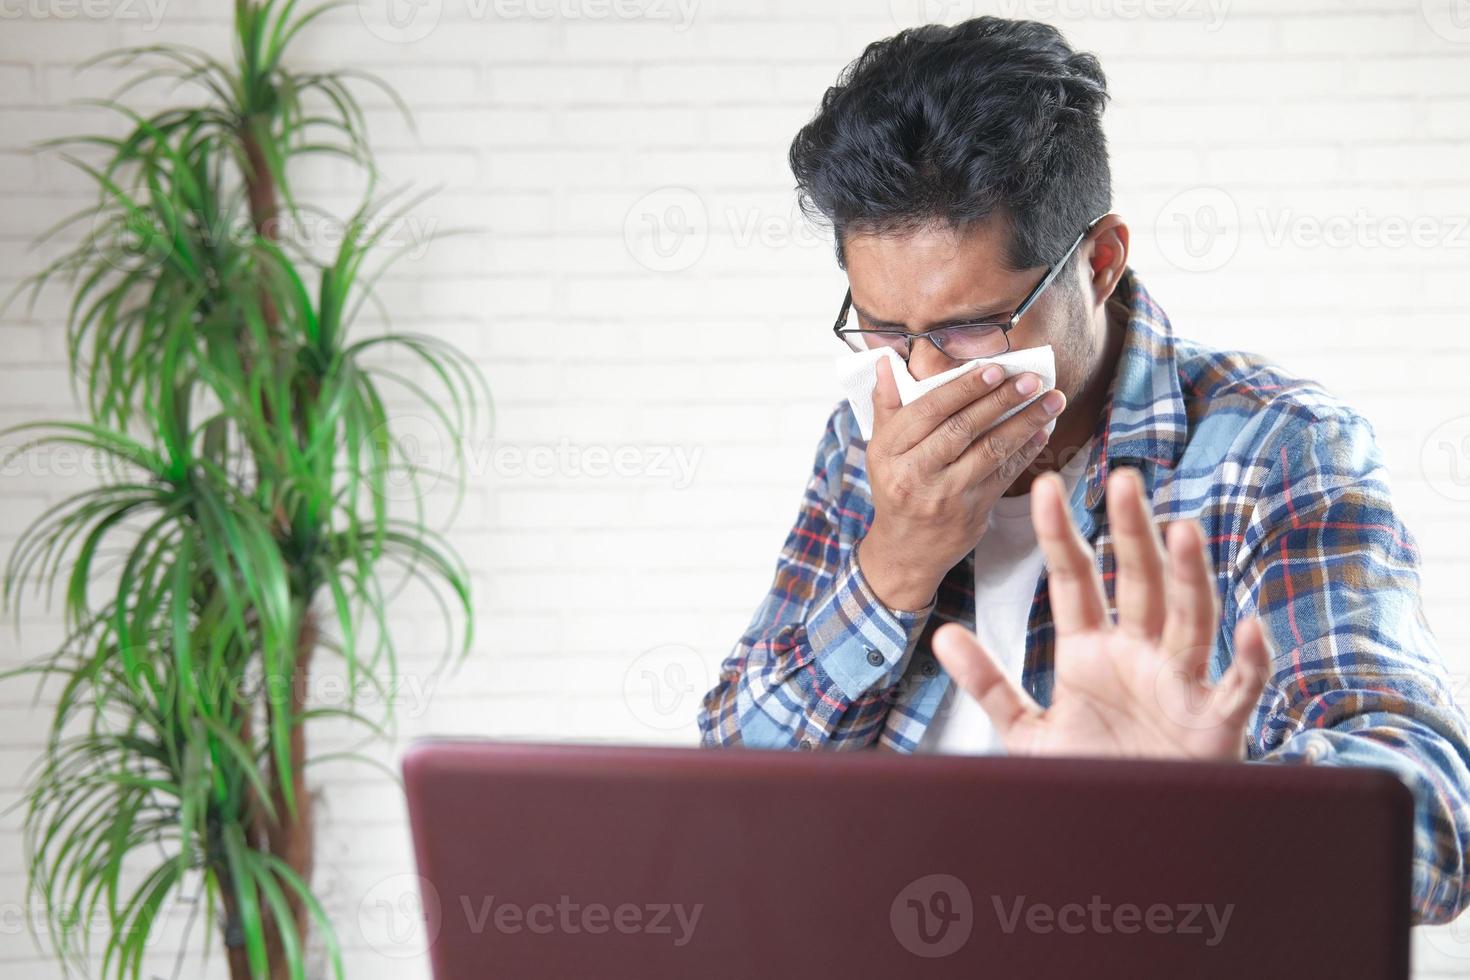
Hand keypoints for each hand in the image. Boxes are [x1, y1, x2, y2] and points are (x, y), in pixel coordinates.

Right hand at [859, 356, 1065, 610]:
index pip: (929, 410)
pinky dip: (1026, 451)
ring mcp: (945, 495)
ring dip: (1025, 423)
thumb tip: (888, 363)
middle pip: (962, 428)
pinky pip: (1004, 475)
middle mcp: (915, 473)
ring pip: (990, 451)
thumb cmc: (895, 487)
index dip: (964, 388)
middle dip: (1001, 400)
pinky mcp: (972, 513)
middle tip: (1031, 379)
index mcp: (889, 451)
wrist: (905, 551)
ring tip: (1052, 400)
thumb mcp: (880, 449)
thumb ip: (886, 405)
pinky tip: (1043, 431)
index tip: (995, 368)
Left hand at [931, 467, 1269, 759]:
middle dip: (1131, 532)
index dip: (1061, 535)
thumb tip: (942, 634)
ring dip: (1188, 575)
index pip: (1074, 579)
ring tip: (1182, 528)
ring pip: (1189, 617)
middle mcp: (1138, 654)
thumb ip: (989, 683)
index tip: (1045, 487)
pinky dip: (1247, 658)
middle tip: (1124, 479)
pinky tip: (1246, 625)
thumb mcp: (1028, 729)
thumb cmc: (1087, 772)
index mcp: (1090, 649)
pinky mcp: (1216, 722)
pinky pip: (1238, 686)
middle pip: (1137, 581)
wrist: (1127, 834)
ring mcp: (1180, 682)